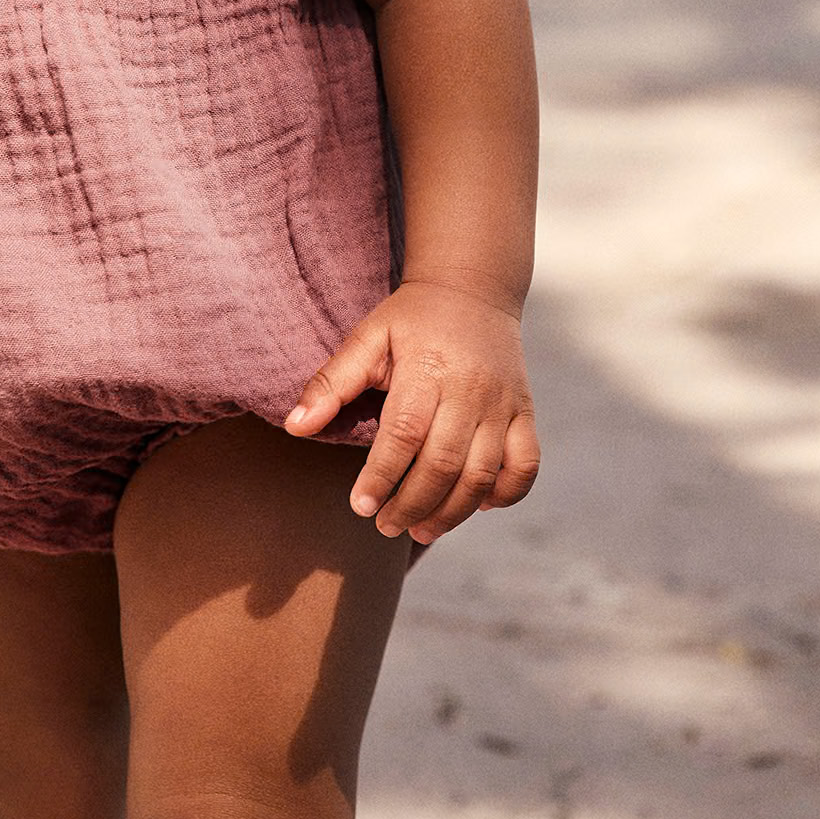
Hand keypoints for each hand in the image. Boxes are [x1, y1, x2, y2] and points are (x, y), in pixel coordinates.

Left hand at [286, 279, 539, 542]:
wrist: (473, 288)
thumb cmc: (411, 320)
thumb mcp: (367, 338)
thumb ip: (331, 382)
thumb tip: (294, 427)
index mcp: (428, 369)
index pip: (404, 434)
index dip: (381, 476)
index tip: (360, 506)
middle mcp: (472, 389)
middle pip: (443, 463)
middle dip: (412, 505)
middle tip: (385, 526)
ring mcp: (503, 403)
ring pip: (483, 474)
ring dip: (452, 512)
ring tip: (420, 530)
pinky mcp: (524, 413)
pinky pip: (525, 465)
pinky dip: (505, 494)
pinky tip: (476, 506)